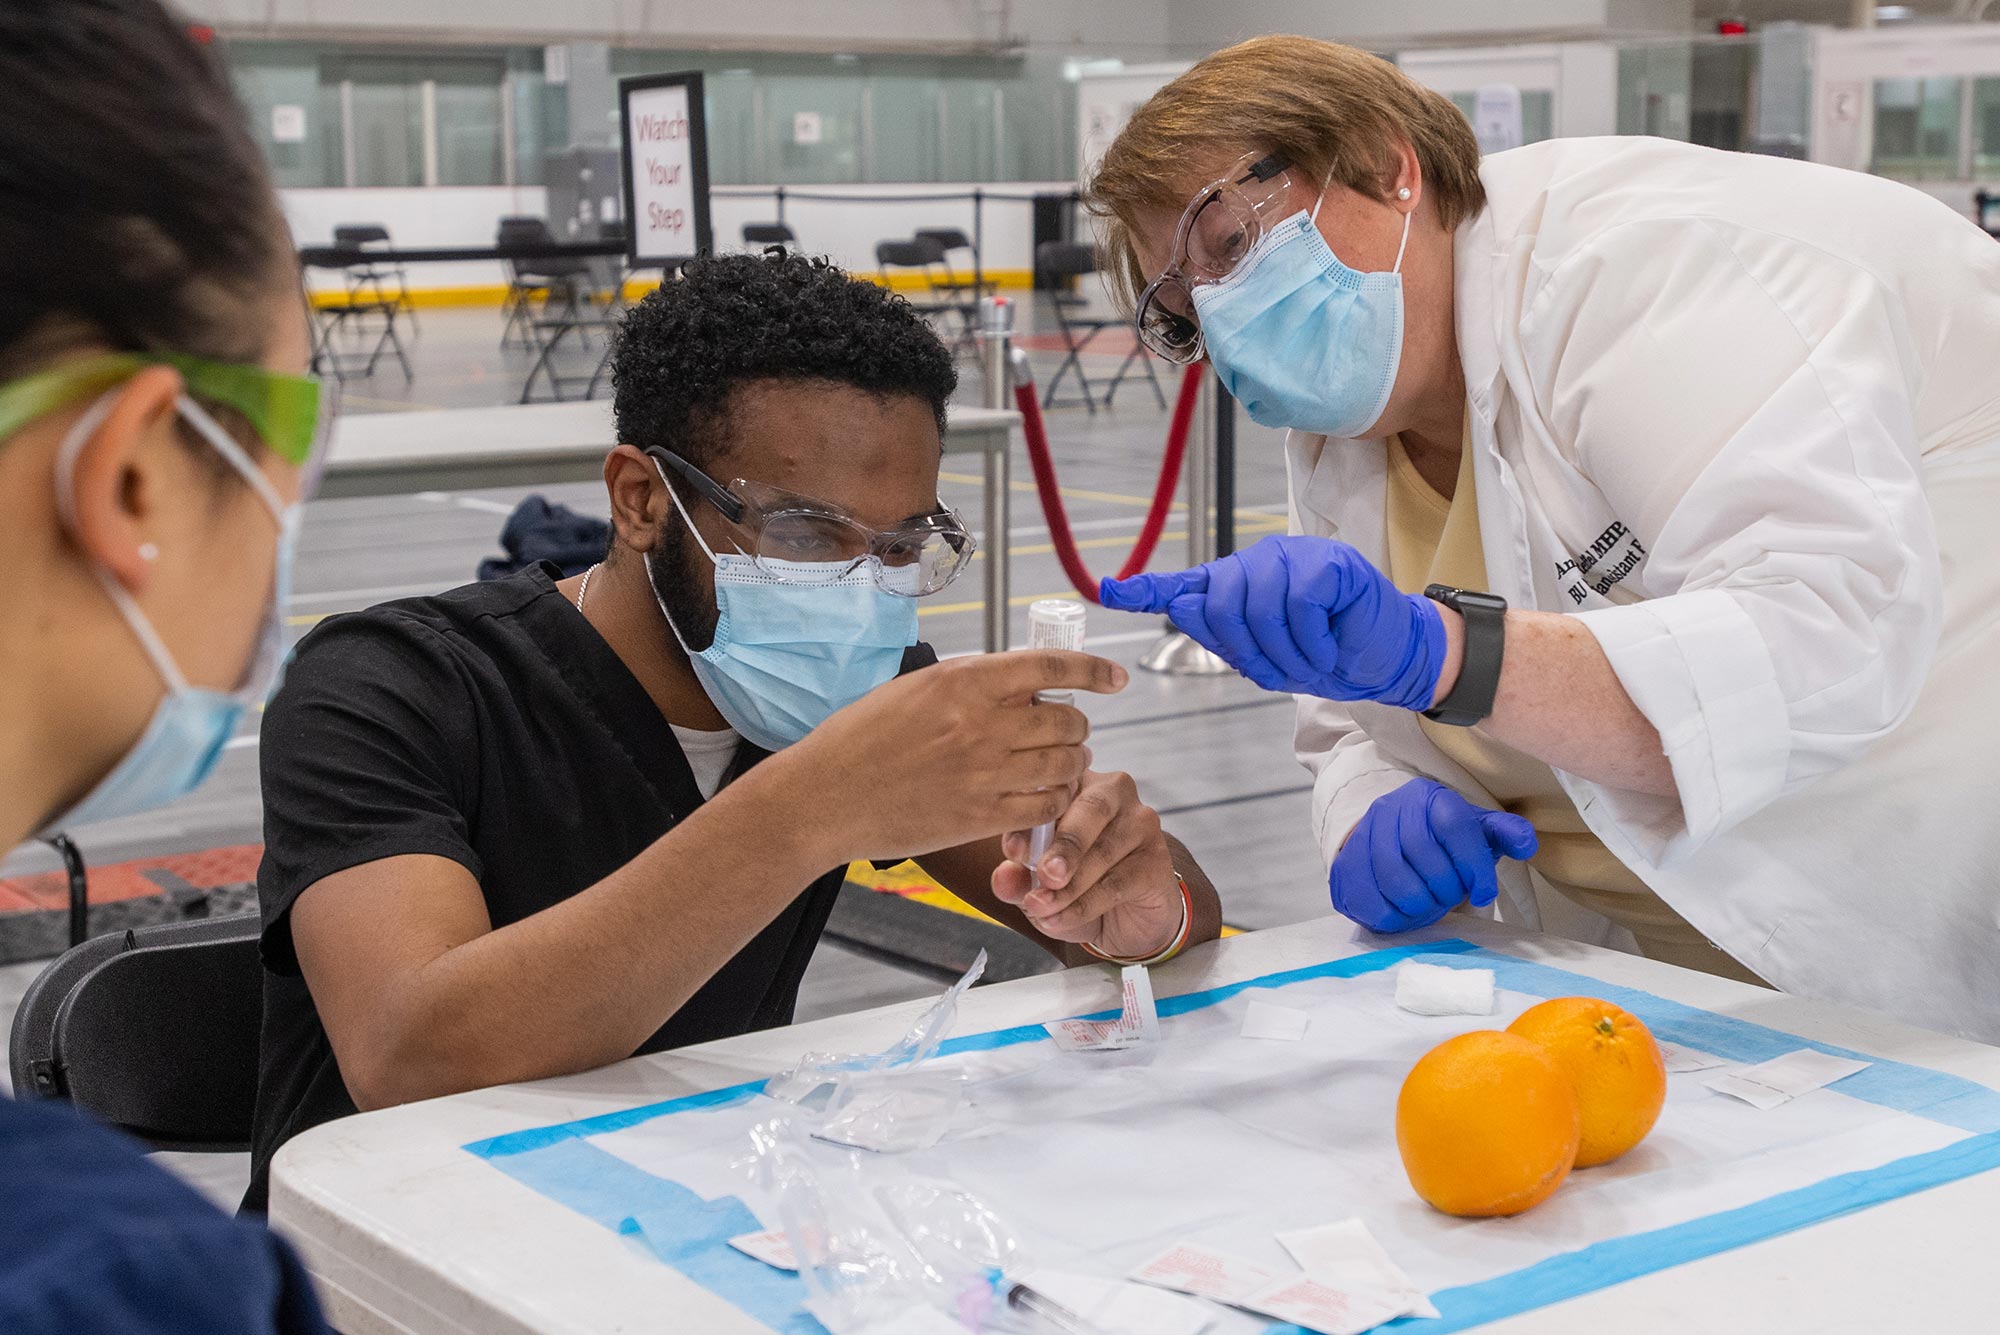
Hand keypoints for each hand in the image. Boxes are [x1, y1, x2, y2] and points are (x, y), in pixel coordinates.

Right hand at [771, 650, 1126, 864]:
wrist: (826, 797)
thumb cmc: (861, 739)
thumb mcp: (915, 689)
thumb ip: (970, 685)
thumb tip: (1022, 687)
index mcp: (965, 681)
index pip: (1051, 667)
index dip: (1093, 671)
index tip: (1114, 678)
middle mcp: (982, 723)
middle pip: (1067, 721)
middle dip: (1076, 726)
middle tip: (1065, 733)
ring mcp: (984, 773)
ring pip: (1064, 764)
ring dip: (1071, 763)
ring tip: (1057, 765)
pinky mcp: (980, 817)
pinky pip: (1046, 806)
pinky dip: (1056, 800)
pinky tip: (1045, 796)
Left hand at [990, 770, 1183, 957]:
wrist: (1127, 920)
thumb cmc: (1079, 885)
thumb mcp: (1039, 884)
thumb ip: (1018, 877)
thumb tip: (1001, 878)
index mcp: (1078, 783)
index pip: (1056, 788)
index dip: (1033, 817)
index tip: (1012, 851)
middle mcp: (1114, 793)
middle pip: (1091, 809)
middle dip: (1063, 845)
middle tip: (1043, 875)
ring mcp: (1141, 824)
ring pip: (1103, 851)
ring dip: (1069, 886)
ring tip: (1041, 909)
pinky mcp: (1157, 860)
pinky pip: (1117, 883)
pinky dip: (1084, 906)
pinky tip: (1060, 920)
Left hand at [1100, 535, 1446, 709]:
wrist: (1388, 657)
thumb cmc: (1328, 655)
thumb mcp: (1270, 658)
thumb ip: (1227, 636)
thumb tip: (1183, 605)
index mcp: (1240, 587)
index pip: (1187, 584)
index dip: (1147, 589)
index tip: (1109, 591)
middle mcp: (1259, 563)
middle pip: (1220, 603)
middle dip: (1245, 651)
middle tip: (1281, 674)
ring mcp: (1294, 556)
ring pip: (1259, 606)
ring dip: (1284, 653)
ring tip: (1311, 664)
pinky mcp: (1328, 561)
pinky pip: (1299, 604)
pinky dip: (1312, 640)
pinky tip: (1328, 647)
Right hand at [1329, 778, 1537, 932]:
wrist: (1387, 844)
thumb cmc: (1441, 843)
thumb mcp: (1476, 832)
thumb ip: (1503, 834)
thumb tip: (1527, 843)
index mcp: (1429, 797)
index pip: (1453, 826)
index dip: (1473, 865)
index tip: (1483, 893)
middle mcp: (1391, 808)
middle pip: (1422, 854)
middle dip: (1445, 887)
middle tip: (1451, 898)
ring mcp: (1362, 837)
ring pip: (1394, 877)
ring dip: (1420, 903)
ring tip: (1430, 906)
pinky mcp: (1345, 868)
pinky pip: (1371, 900)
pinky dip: (1395, 916)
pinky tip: (1406, 913)